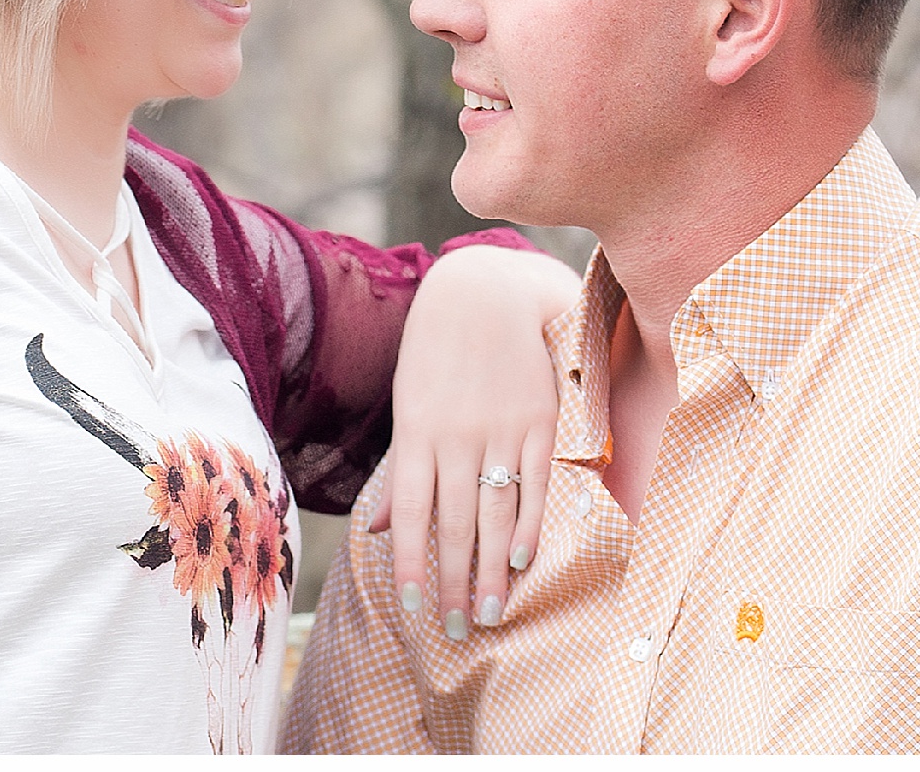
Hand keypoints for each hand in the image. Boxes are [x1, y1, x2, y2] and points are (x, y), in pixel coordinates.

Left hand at [371, 244, 577, 635]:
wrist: (484, 290)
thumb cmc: (436, 352)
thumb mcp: (408, 402)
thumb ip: (402, 468)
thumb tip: (380, 530)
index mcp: (418, 430)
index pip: (412, 511)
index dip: (411, 563)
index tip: (412, 608)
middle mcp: (458, 434)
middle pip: (455, 522)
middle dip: (453, 580)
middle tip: (456, 629)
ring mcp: (502, 427)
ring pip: (496, 512)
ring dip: (491, 569)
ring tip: (488, 612)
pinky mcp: (539, 418)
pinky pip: (535, 482)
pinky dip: (529, 524)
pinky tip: (521, 561)